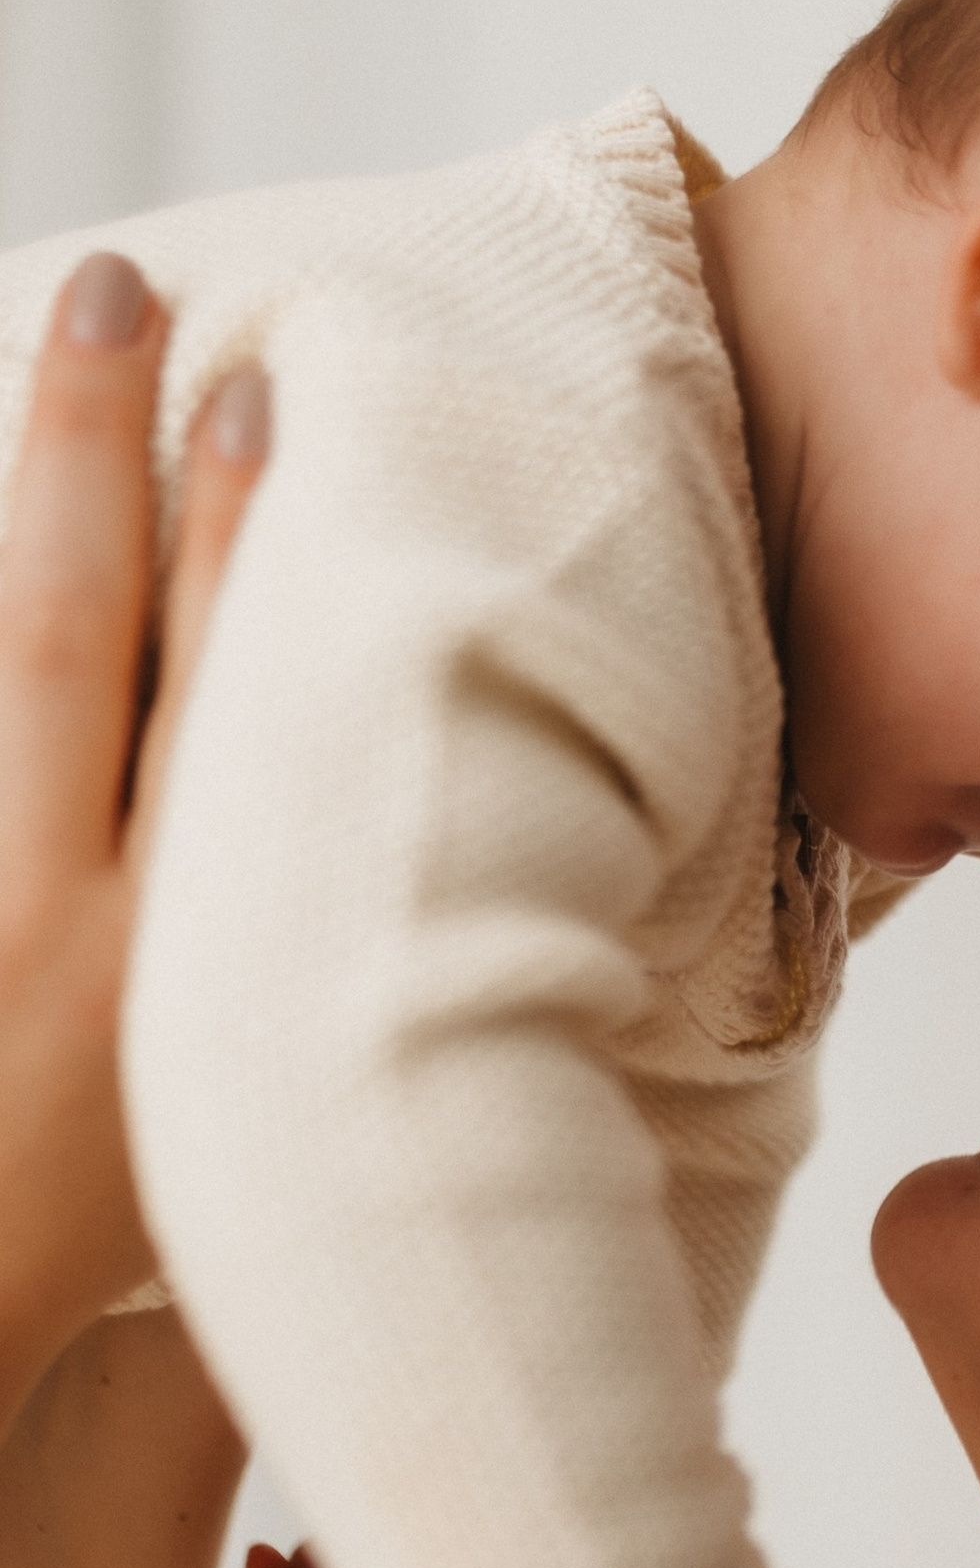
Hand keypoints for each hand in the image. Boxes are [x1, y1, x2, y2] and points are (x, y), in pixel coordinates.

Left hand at [0, 251, 267, 1424]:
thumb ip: (283, 996)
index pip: (228, 714)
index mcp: (176, 976)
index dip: (249, 547)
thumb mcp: (236, 1141)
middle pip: (70, 640)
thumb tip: (356, 864)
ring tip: (7, 359)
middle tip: (113, 294)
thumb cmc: (89, 1273)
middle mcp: (54, 928)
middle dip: (98, 458)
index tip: (264, 399)